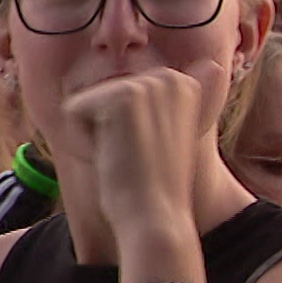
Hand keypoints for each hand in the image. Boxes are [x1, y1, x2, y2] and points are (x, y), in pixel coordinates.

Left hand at [56, 62, 222, 241]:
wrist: (156, 218)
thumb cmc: (158, 187)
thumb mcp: (175, 136)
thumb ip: (183, 102)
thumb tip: (211, 64)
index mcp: (180, 84)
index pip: (114, 96)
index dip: (118, 131)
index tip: (142, 154)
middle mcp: (167, 76)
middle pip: (97, 98)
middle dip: (102, 132)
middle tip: (132, 159)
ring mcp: (145, 84)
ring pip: (83, 105)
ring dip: (92, 137)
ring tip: (124, 158)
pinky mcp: (121, 96)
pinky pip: (70, 111)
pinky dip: (81, 141)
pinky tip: (111, 156)